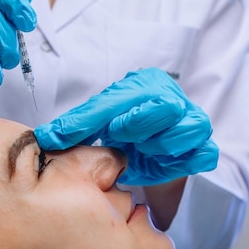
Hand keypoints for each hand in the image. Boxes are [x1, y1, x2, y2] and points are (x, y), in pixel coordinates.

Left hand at [34, 68, 218, 185]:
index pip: (136, 96)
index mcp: (148, 85)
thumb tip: (44, 138)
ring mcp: (192, 123)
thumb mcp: (96, 123)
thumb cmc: (120, 128)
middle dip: (144, 127)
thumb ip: (73, 127)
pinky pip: (205, 154)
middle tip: (127, 138)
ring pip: (191, 130)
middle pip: (168, 108)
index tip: (111, 131)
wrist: (144, 150)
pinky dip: (186, 161)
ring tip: (144, 151)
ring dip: (163, 145)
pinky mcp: (201, 149)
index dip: (122, 117)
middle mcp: (174, 99)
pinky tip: (164, 163)